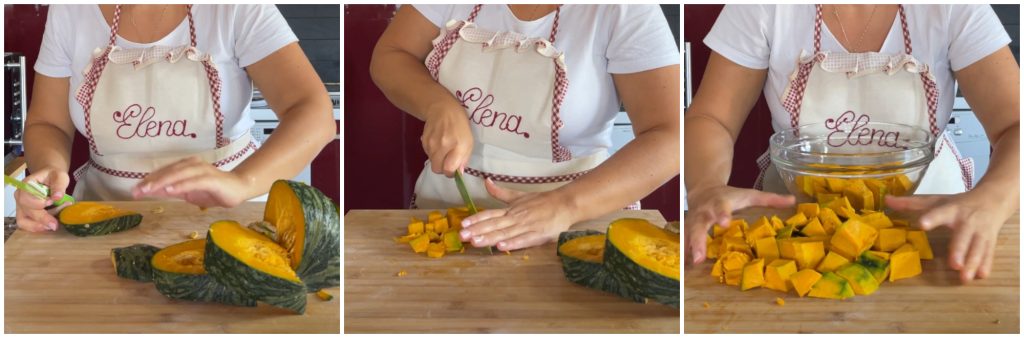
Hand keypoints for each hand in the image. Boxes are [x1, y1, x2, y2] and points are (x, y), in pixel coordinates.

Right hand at [14, 167, 69, 231]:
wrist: (50, 178)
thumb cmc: (54, 177)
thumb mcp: (60, 176)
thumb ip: (59, 185)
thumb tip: (57, 197)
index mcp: (26, 185)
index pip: (26, 197)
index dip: (38, 203)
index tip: (51, 202)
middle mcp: (20, 196)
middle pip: (26, 211)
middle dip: (42, 218)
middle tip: (56, 224)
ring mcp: (21, 206)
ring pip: (23, 221)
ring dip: (38, 225)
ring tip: (52, 226)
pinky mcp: (25, 213)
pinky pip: (26, 225)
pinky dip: (37, 227)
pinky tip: (48, 226)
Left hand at [132, 157, 253, 207]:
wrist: (239, 189)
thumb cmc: (213, 190)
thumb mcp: (188, 192)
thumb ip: (171, 190)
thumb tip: (151, 191)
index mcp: (186, 166)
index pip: (164, 172)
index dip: (149, 180)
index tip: (135, 190)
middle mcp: (193, 164)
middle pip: (169, 171)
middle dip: (152, 180)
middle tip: (137, 190)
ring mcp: (203, 171)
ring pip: (180, 174)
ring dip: (164, 181)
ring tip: (149, 189)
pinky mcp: (212, 179)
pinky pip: (194, 181)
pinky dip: (181, 185)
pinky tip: (171, 190)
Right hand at [422, 101, 472, 177]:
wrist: (443, 109)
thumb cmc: (460, 126)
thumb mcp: (469, 142)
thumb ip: (464, 159)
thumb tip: (458, 173)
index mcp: (457, 146)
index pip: (448, 169)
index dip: (451, 173)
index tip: (454, 169)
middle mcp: (443, 146)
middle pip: (437, 169)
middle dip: (443, 169)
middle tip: (448, 162)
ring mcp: (431, 143)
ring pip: (432, 162)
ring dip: (438, 160)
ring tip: (444, 149)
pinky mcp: (423, 141)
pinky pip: (428, 154)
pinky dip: (433, 153)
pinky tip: (438, 143)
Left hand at [458, 178, 577, 250]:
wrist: (565, 204)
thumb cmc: (542, 201)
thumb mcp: (519, 195)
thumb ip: (501, 192)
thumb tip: (486, 181)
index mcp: (510, 210)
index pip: (490, 214)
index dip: (476, 219)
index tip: (463, 224)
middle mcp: (515, 218)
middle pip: (494, 225)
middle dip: (477, 231)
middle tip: (462, 236)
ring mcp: (526, 226)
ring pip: (505, 233)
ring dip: (490, 238)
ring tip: (475, 242)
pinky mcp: (538, 235)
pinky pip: (523, 240)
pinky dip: (512, 244)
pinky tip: (501, 247)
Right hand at [685, 185, 794, 264]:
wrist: (703, 188)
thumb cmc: (730, 195)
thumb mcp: (749, 194)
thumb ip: (770, 199)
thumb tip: (793, 200)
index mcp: (719, 202)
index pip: (720, 208)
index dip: (722, 215)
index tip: (724, 223)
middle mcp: (704, 212)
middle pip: (698, 225)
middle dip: (698, 240)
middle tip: (699, 257)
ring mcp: (693, 220)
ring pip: (687, 234)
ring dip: (688, 250)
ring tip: (691, 265)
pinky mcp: (687, 228)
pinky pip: (684, 241)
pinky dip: (684, 253)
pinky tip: (684, 267)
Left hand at [886, 191, 1014, 282]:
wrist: (992, 200)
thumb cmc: (958, 203)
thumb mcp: (936, 200)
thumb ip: (911, 203)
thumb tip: (886, 199)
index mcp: (951, 210)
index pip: (940, 212)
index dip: (931, 218)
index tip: (921, 224)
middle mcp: (967, 221)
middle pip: (963, 235)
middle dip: (959, 250)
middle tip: (954, 265)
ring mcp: (981, 231)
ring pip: (978, 247)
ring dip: (973, 262)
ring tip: (965, 277)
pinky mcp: (991, 240)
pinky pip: (989, 253)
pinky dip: (986, 264)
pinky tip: (982, 276)